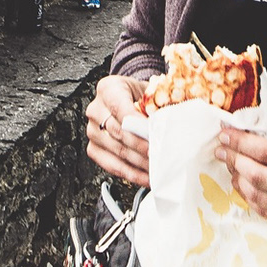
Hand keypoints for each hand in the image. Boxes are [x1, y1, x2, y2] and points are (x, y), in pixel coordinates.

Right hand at [85, 74, 150, 188]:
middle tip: (160, 155)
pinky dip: (131, 174)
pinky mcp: (93, 149)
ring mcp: (92, 131)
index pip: (121, 108)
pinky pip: (111, 165)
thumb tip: (175, 119)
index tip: (155, 137)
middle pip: (118, 132)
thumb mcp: (150, 90)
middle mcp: (95, 109)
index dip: (138, 125)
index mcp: (108, 88)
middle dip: (141, 146)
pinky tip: (147, 177)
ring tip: (158, 169)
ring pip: (116, 151)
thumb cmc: (140, 96)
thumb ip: (160, 101)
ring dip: (139, 163)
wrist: (128, 99)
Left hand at [212, 123, 266, 238]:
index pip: (266, 151)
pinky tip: (247, 187)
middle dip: (234, 161)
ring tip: (233, 169)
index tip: (224, 134)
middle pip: (258, 175)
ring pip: (259, 197)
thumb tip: (248, 134)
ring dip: (240, 181)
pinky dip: (253, 199)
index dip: (240, 142)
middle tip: (223, 151)